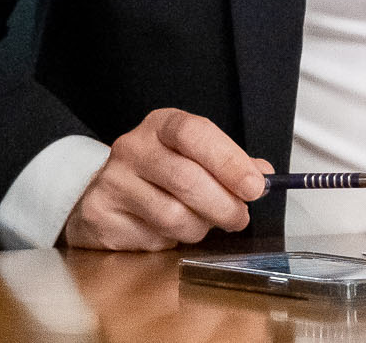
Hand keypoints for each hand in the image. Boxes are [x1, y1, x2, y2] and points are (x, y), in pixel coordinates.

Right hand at [63, 108, 272, 250]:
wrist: (105, 195)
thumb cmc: (160, 174)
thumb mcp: (195, 157)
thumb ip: (231, 165)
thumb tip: (265, 176)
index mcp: (161, 125)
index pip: (195, 133)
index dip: (229, 160)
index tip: (255, 187)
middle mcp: (132, 147)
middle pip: (187, 179)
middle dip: (223, 205)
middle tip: (240, 218)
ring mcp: (112, 181)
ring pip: (172, 215)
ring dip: (200, 228)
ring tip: (204, 224)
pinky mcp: (100, 215)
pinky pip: (151, 238)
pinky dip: (172, 242)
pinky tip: (171, 232)